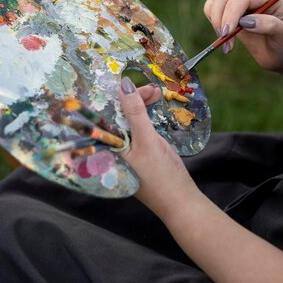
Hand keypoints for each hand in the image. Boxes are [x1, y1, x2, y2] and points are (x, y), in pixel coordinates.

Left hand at [119, 77, 198, 217]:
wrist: (180, 201)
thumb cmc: (160, 175)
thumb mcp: (147, 140)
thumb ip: (135, 112)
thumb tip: (124, 85)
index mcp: (106, 148)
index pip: (102, 115)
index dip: (114, 96)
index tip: (129, 81)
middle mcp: (111, 149)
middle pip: (116, 116)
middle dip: (131, 99)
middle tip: (152, 88)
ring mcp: (124, 152)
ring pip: (127, 121)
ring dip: (139, 106)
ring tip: (156, 94)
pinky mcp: (137, 153)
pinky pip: (136, 130)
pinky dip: (144, 118)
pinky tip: (152, 108)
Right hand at [204, 0, 282, 85]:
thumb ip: (269, 25)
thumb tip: (245, 21)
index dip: (232, 13)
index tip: (228, 33)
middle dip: (221, 19)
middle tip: (225, 39)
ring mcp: (242, 8)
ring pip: (217, 2)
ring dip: (215, 21)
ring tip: (225, 42)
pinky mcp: (233, 18)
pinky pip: (214, 11)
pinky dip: (213, 22)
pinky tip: (223, 39)